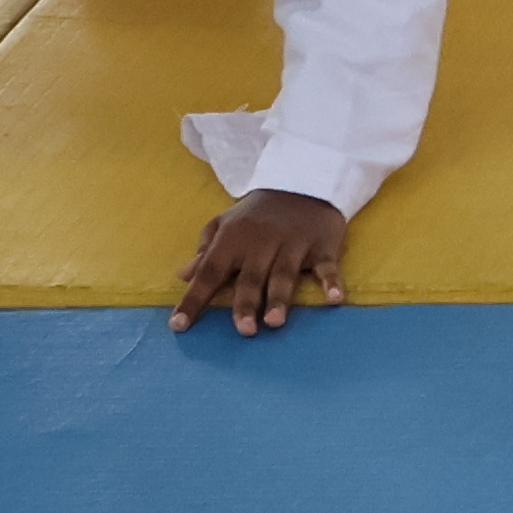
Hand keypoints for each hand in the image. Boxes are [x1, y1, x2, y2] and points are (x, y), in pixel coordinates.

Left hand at [172, 189, 348, 336]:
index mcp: (233, 239)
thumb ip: (205, 250)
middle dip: (246, 304)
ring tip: (274, 322)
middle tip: (243, 330)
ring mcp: (294, 244)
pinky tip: (334, 299)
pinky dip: (331, 282)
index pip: (209, 271)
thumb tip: (183, 276)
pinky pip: (327, 265)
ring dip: (280, 298)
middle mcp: (262, 243)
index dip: (194, 298)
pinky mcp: (323, 245)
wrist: (303, 182)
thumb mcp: (225, 224)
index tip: (179, 325)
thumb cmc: (257, 213)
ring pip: (285, 274)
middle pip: (251, 277)